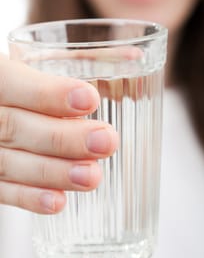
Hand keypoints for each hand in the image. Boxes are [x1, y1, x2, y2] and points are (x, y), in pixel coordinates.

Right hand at [0, 54, 118, 213]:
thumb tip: (136, 56)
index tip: (90, 99)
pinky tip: (59, 202)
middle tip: (106, 141)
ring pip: (10, 163)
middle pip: (14, 127)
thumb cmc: (25, 82)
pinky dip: (28, 197)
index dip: (47, 94)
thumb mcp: (41, 60)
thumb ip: (82, 59)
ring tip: (92, 176)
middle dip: (62, 138)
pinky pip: (2, 190)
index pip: (10, 83)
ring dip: (52, 172)